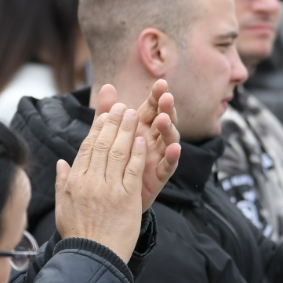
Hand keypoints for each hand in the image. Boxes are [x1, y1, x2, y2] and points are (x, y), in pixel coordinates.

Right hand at [54, 101, 148, 261]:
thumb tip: (60, 162)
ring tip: (135, 114)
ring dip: (127, 131)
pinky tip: (143, 140)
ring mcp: (109, 189)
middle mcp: (90, 181)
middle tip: (122, 106)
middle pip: (103, 145)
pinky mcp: (127, 198)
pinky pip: (134, 170)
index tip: (105, 115)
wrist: (92, 257)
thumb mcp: (62, 206)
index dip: (97, 129)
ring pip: (119, 153)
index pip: (86, 148)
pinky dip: (139, 153)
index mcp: (74, 181)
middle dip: (113, 123)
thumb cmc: (77, 234)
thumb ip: (62, 182)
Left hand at [95, 80, 180, 210]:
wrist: (109, 199)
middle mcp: (152, 140)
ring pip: (168, 141)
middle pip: (163, 120)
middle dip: (166, 108)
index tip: (160, 84)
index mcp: (141, 128)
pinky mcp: (158, 176)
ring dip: (168, 129)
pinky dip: (173, 157)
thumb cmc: (112, 163)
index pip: (151, 108)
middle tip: (166, 97)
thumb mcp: (108, 135)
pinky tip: (175, 148)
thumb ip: (107, 112)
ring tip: (164, 119)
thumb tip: (107, 86)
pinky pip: (168, 166)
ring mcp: (157, 157)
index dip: (156, 96)